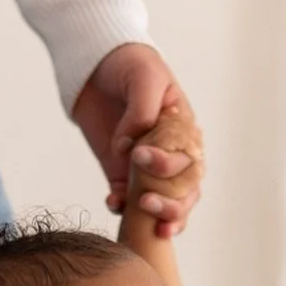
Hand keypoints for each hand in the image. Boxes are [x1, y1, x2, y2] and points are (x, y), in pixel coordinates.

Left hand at [71, 44, 203, 236]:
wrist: (96, 67)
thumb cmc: (130, 66)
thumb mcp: (144, 78)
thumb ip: (142, 112)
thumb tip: (128, 149)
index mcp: (185, 132)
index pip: (190, 161)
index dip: (169, 166)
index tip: (139, 154)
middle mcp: (173, 155)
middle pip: (186, 192)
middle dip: (172, 205)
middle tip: (147, 203)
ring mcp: (148, 170)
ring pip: (165, 204)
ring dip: (157, 216)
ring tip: (143, 219)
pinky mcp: (122, 176)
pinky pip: (128, 202)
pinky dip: (122, 209)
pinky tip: (112, 203)